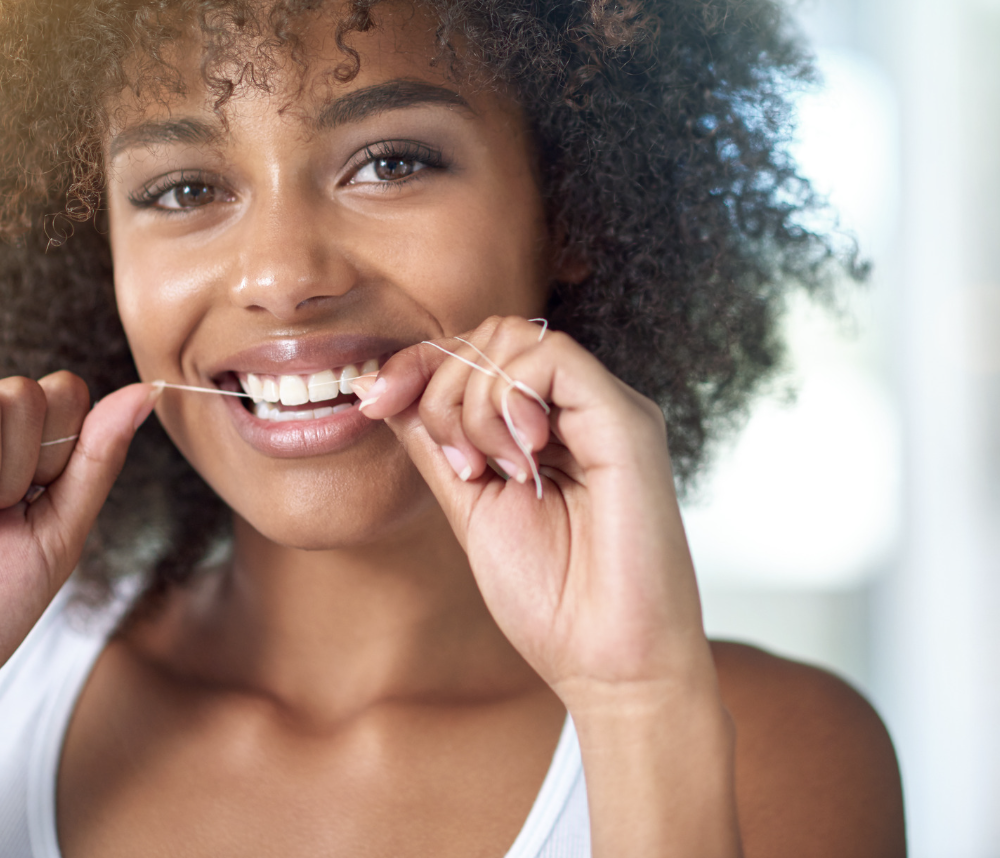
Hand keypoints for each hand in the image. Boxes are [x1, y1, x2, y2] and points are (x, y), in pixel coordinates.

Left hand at [361, 316, 713, 706]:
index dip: (418, 364)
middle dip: (441, 386)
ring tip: (491, 470)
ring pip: (515, 338)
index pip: (480, 351)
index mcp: (551, 424)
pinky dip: (510, 399)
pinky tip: (519, 457)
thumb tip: (387, 391)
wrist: (608, 666)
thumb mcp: (470, 507)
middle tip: (456, 464)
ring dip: (472, 402)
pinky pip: (552, 358)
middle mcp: (584, 407)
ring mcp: (609, 409)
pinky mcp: (627, 422)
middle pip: (493, 334)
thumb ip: (437, 445)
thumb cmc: (554, 602)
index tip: (372, 401)